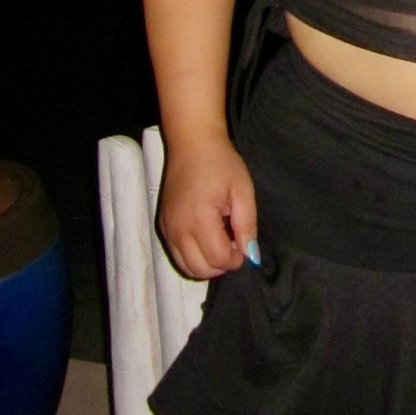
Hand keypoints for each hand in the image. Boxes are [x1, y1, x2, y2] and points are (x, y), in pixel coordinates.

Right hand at [158, 134, 258, 280]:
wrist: (192, 144)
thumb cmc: (221, 163)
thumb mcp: (243, 191)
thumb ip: (247, 226)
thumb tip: (252, 256)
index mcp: (200, 218)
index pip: (218, 259)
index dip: (236, 259)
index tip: (243, 243)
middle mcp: (178, 228)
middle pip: (200, 270)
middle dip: (221, 265)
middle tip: (233, 244)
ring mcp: (167, 229)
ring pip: (186, 268)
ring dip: (206, 264)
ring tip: (220, 242)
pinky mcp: (163, 227)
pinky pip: (176, 256)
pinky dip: (192, 257)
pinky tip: (206, 238)